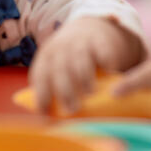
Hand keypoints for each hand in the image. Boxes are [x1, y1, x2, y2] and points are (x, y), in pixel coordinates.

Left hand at [29, 17, 146, 114]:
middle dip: (65, 91)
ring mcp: (81, 43)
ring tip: (90, 94)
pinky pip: (103, 53)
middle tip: (72, 110)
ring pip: (81, 61)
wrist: (88, 29)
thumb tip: (46, 121)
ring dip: (85, 79)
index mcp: (46, 57)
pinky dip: (106, 65)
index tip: (46, 113)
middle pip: (60, 70)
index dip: (41, 95)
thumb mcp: (55, 66)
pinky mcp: (101, 41)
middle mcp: (61, 48)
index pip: (40, 76)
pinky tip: (110, 77)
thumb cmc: (68, 58)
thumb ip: (50, 86)